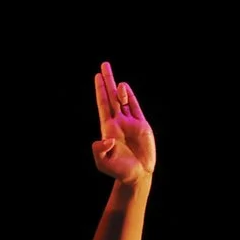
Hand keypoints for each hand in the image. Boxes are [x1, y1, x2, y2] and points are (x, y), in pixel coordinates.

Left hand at [92, 61, 155, 184]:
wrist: (137, 174)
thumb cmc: (119, 171)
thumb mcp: (104, 163)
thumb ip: (100, 151)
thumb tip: (108, 139)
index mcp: (108, 129)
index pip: (103, 105)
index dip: (100, 90)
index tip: (97, 76)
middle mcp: (118, 122)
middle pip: (112, 97)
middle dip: (108, 81)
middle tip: (104, 65)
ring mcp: (130, 123)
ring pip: (124, 100)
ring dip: (120, 89)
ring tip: (118, 83)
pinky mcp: (142, 126)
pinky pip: (135, 107)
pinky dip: (131, 97)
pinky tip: (126, 88)